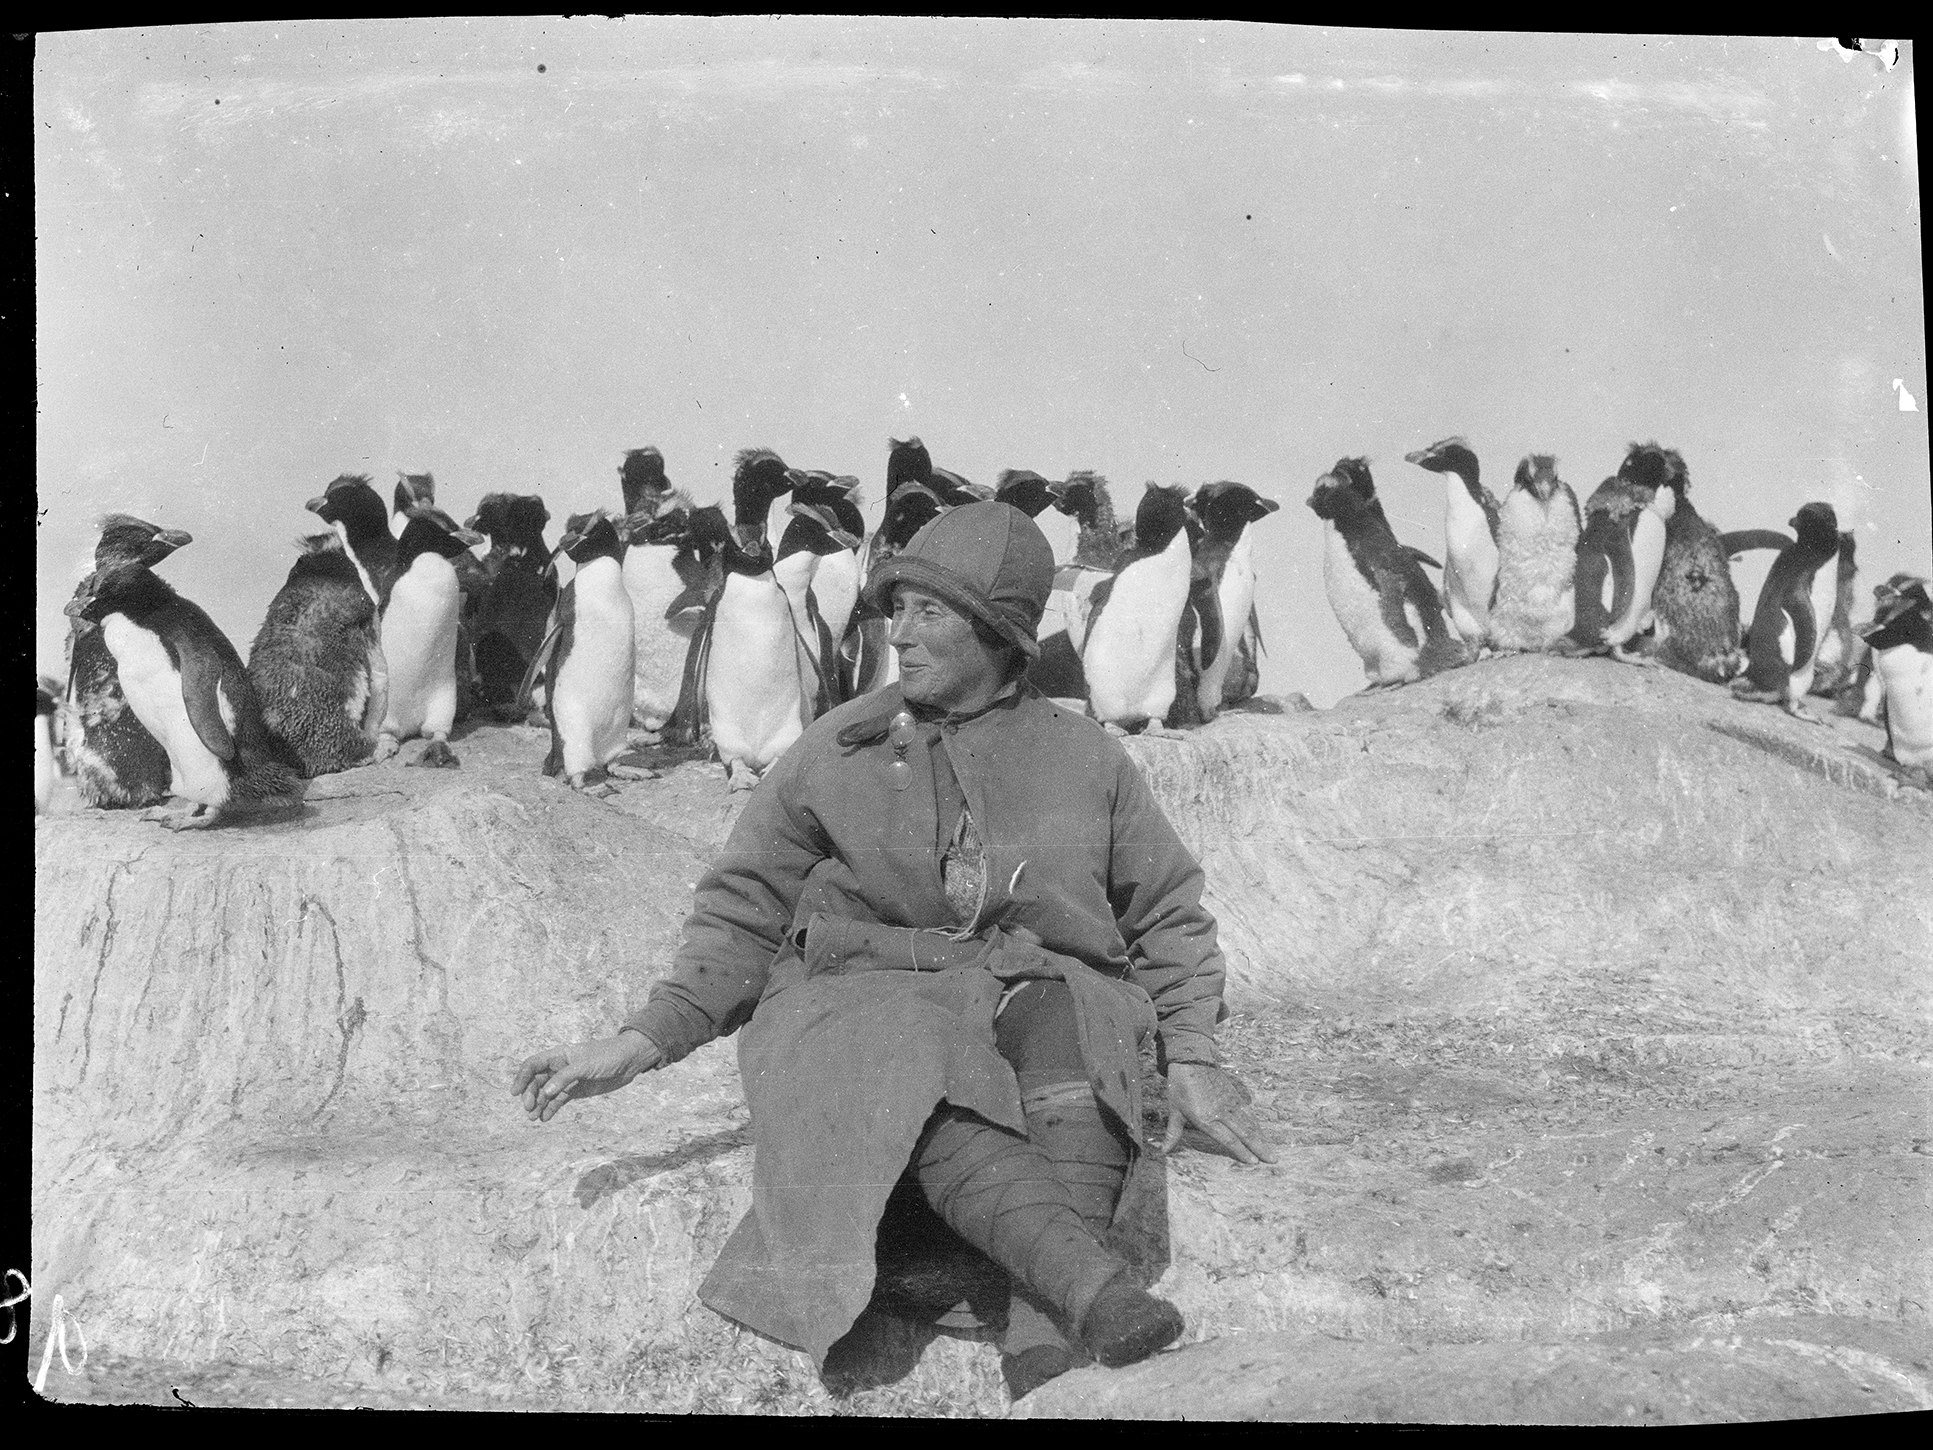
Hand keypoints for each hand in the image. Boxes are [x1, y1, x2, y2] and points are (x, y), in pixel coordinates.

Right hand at [511, 1032, 663, 1121]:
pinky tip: (545, 1118)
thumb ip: (565, 1078)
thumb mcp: (586, 1065)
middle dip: (530, 1094)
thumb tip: (545, 1093)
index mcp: (559, 1055)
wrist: (629, 1061)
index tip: (515, 1093)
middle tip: (529, 1109)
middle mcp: (560, 1067)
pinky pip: (559, 1101)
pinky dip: (551, 1109)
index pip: (533, 1065)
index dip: (522, 1077)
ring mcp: (567, 1080)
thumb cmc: (608, 1056)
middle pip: (537, 1081)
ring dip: (539, 1105)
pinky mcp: (576, 1091)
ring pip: (547, 1093)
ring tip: (534, 1118)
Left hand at [1162, 1062, 1276, 1164]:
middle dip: (1259, 1148)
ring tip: (1271, 1151)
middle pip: (1244, 1133)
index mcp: (1206, 1118)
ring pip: (1249, 1123)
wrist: (1190, 1059)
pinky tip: (1261, 1132)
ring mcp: (1230, 1102)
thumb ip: (1173, 1134)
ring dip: (1261, 1137)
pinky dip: (1256, 1124)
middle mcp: (1221, 1112)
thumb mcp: (1174, 1111)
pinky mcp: (1234, 1094)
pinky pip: (1248, 1113)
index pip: (1227, 1138)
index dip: (1241, 1151)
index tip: (1253, 1162)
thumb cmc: (1180, 1086)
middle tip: (1273, 1160)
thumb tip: (1163, 1151)